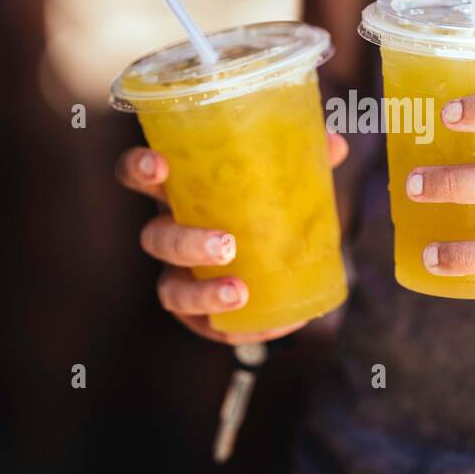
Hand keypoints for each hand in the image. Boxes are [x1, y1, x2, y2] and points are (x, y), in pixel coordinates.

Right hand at [116, 132, 350, 344]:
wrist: (281, 258)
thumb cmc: (267, 203)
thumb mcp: (284, 176)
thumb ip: (305, 158)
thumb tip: (335, 145)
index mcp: (181, 192)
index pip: (140, 175)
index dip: (139, 169)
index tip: (159, 167)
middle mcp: (170, 233)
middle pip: (155, 238)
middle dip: (185, 241)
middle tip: (226, 244)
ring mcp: (180, 276)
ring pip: (171, 289)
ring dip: (202, 292)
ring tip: (240, 292)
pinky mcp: (198, 314)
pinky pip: (205, 326)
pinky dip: (233, 328)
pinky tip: (266, 326)